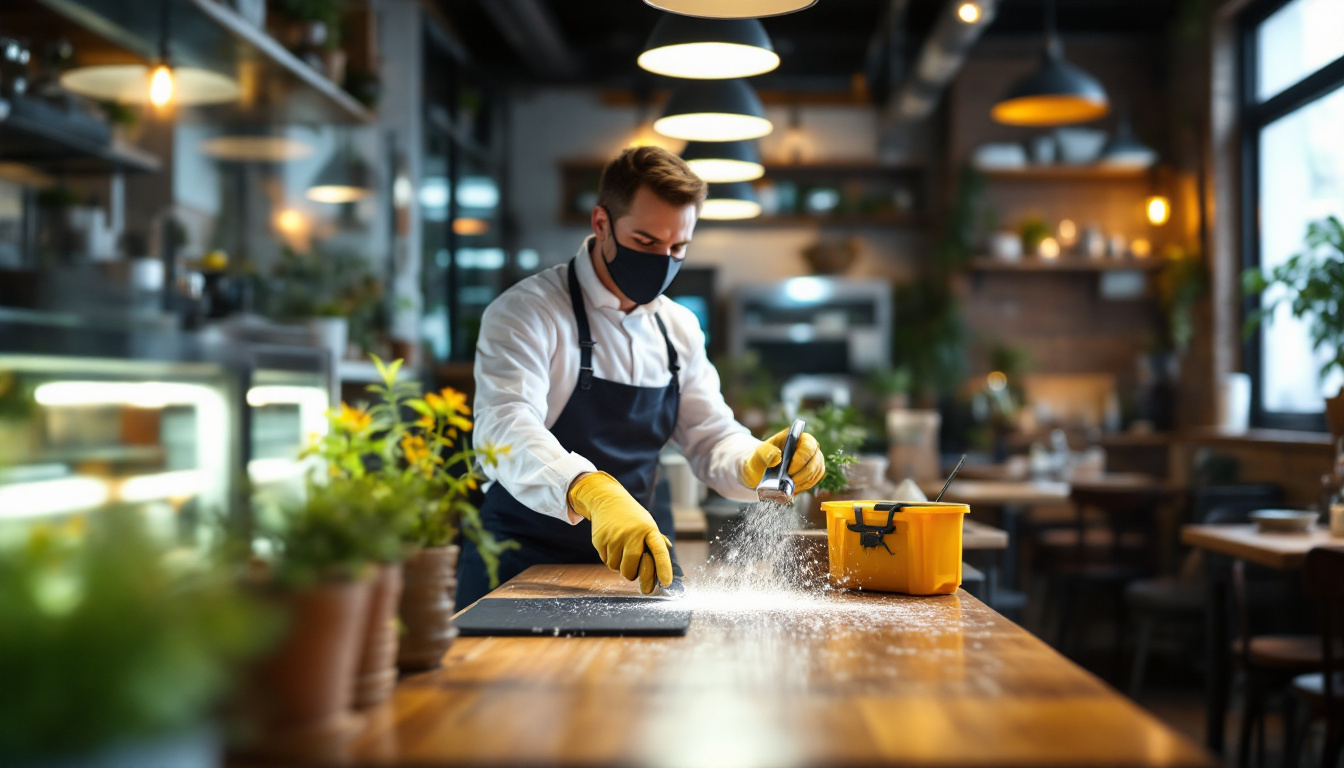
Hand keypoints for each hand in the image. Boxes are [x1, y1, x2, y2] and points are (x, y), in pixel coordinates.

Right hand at [568, 472, 672, 593]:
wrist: (608, 500)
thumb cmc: (633, 518)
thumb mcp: (648, 525)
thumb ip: (657, 545)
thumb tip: (666, 570)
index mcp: (649, 530)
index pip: (659, 551)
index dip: (663, 568)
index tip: (666, 582)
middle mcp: (631, 534)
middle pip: (631, 569)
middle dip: (633, 574)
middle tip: (634, 568)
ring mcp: (614, 538)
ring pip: (616, 568)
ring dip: (620, 565)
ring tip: (622, 548)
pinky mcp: (600, 541)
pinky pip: (606, 561)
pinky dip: (610, 558)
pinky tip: (612, 544)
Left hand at [741, 428, 825, 492]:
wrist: (758, 472)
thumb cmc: (758, 461)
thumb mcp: (756, 457)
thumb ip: (765, 454)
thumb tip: (777, 457)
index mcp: (793, 438)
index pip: (808, 443)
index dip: (802, 458)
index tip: (789, 470)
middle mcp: (805, 447)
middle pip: (816, 458)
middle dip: (805, 473)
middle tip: (790, 481)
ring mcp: (810, 459)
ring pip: (818, 470)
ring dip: (806, 481)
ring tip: (790, 485)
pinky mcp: (811, 471)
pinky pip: (816, 479)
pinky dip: (806, 485)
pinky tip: (795, 488)